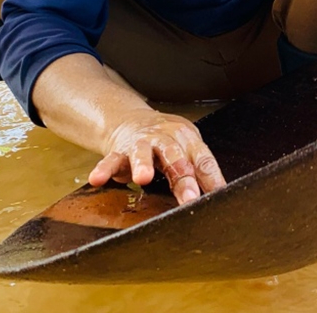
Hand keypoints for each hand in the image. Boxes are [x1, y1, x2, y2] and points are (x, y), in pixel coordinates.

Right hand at [88, 111, 225, 204]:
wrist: (131, 121)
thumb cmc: (166, 141)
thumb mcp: (186, 151)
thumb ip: (199, 173)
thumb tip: (218, 196)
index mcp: (187, 139)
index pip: (202, 159)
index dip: (211, 178)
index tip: (217, 196)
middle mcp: (165, 139)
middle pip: (176, 157)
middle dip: (182, 177)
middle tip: (189, 197)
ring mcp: (141, 144)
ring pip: (142, 153)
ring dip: (143, 164)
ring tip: (142, 178)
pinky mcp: (119, 151)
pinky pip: (111, 160)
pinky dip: (104, 169)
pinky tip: (98, 179)